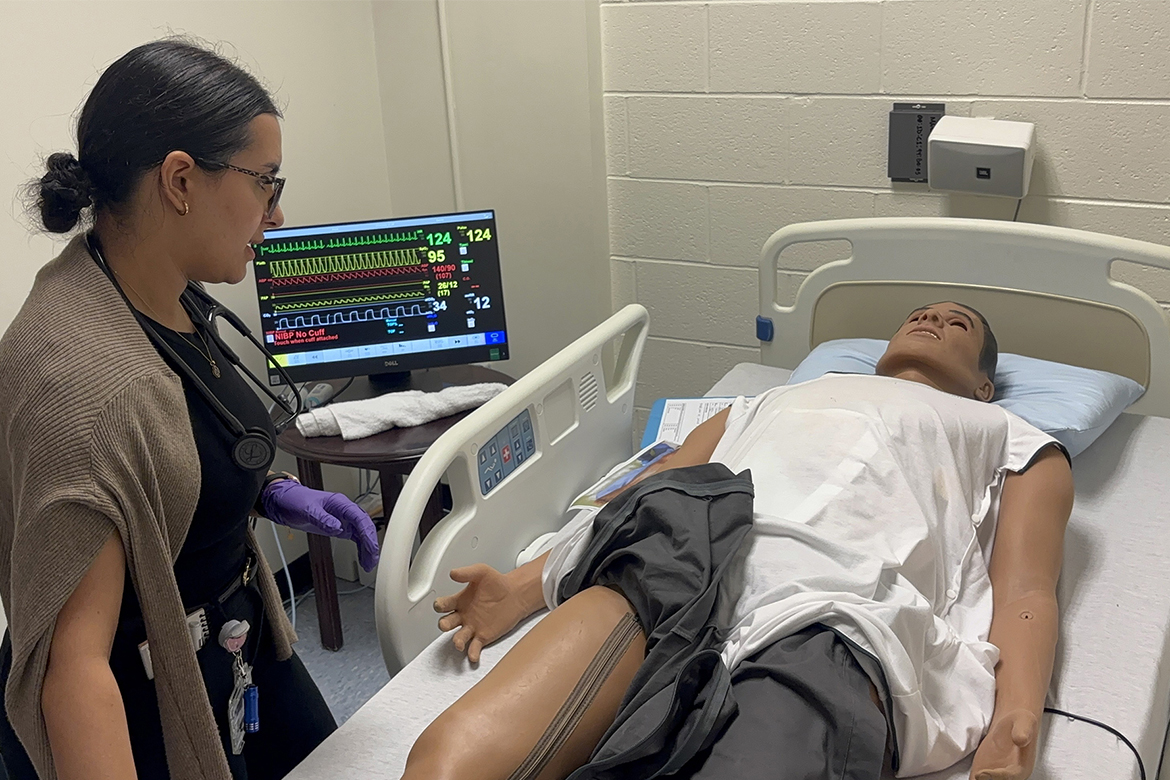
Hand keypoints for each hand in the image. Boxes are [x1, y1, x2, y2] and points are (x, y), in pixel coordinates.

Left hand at [261, 479, 379, 570]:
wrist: (285, 502)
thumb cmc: (296, 500)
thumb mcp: (307, 509)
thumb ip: (323, 519)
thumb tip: (337, 528)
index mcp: (340, 503)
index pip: (360, 518)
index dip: (367, 533)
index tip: (370, 547)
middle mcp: (345, 511)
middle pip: (365, 527)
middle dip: (371, 544)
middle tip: (372, 560)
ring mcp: (343, 520)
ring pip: (362, 534)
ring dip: (367, 549)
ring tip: (369, 564)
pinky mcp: (340, 528)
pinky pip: (355, 538)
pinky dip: (360, 549)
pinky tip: (362, 559)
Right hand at [434, 564, 528, 662]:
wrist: (516, 595)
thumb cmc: (497, 583)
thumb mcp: (481, 572)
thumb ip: (467, 572)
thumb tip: (452, 573)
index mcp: (459, 601)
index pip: (443, 605)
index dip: (440, 605)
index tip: (441, 605)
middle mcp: (462, 616)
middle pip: (446, 623)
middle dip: (444, 625)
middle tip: (445, 624)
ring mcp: (472, 628)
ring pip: (458, 638)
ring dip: (457, 641)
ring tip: (459, 643)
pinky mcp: (483, 637)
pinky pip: (474, 647)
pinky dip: (472, 653)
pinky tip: (473, 656)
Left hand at [970, 709, 1038, 779]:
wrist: (1012, 724)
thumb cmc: (1021, 723)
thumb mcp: (1025, 722)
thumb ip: (1023, 731)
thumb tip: (1021, 739)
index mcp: (1021, 767)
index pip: (1010, 777)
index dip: (996, 777)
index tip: (981, 774)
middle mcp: (1008, 775)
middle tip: (975, 776)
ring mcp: (993, 775)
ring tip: (970, 776)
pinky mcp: (981, 771)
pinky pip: (975, 779)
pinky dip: (971, 779)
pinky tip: (966, 776)